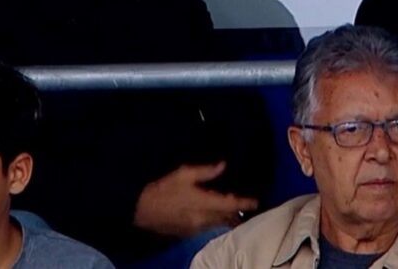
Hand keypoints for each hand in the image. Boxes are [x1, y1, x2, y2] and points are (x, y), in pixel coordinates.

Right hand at [133, 161, 257, 237]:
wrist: (141, 209)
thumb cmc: (163, 189)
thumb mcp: (184, 174)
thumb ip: (206, 171)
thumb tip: (223, 165)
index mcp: (204, 204)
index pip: (230, 204)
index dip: (244, 203)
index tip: (256, 201)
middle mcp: (203, 219)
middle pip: (226, 218)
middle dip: (238, 214)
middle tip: (248, 207)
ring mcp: (195, 229)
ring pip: (217, 225)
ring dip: (227, 219)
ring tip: (236, 212)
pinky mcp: (187, 233)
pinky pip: (207, 228)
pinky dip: (215, 222)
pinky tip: (216, 216)